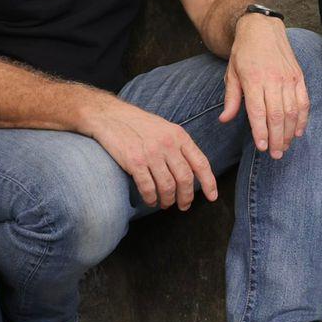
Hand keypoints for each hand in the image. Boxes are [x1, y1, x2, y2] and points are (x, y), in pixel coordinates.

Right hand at [86, 99, 217, 209]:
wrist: (110, 116)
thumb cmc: (138, 124)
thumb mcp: (165, 128)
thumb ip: (179, 146)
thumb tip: (192, 170)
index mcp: (178, 135)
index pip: (200, 163)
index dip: (209, 182)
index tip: (212, 197)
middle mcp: (167, 144)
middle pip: (185, 179)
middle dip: (186, 197)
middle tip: (183, 205)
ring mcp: (151, 153)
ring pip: (167, 186)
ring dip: (168, 200)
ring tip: (165, 203)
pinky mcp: (134, 161)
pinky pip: (148, 187)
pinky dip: (151, 198)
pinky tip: (151, 200)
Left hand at [221, 16, 309, 157]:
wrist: (262, 28)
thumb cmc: (243, 52)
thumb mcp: (231, 73)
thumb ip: (231, 98)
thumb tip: (225, 120)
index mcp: (253, 79)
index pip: (258, 111)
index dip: (261, 132)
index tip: (261, 147)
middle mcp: (273, 79)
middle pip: (277, 115)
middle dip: (277, 138)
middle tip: (275, 155)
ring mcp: (288, 78)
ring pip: (292, 111)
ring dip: (289, 132)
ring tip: (284, 147)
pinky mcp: (299, 77)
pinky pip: (303, 102)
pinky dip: (302, 119)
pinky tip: (297, 131)